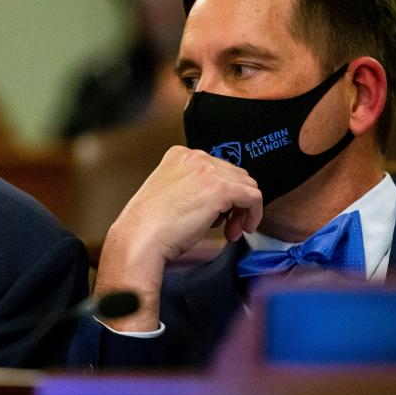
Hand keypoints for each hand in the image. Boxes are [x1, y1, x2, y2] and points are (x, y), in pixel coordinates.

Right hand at [94, 146, 262, 330]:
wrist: (141, 239)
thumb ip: (191, 187)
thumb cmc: (149, 226)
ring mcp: (208, 171)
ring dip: (243, 210)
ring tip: (231, 230)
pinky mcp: (221, 189)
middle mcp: (195, 158)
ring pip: (247, 185)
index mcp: (179, 155)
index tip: (219, 213)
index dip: (223, 193)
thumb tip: (217, 200)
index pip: (217, 168)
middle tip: (227, 225)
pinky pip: (253, 197)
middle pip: (235, 175)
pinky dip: (254, 214)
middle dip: (235, 202)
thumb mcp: (169, 194)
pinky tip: (243, 228)